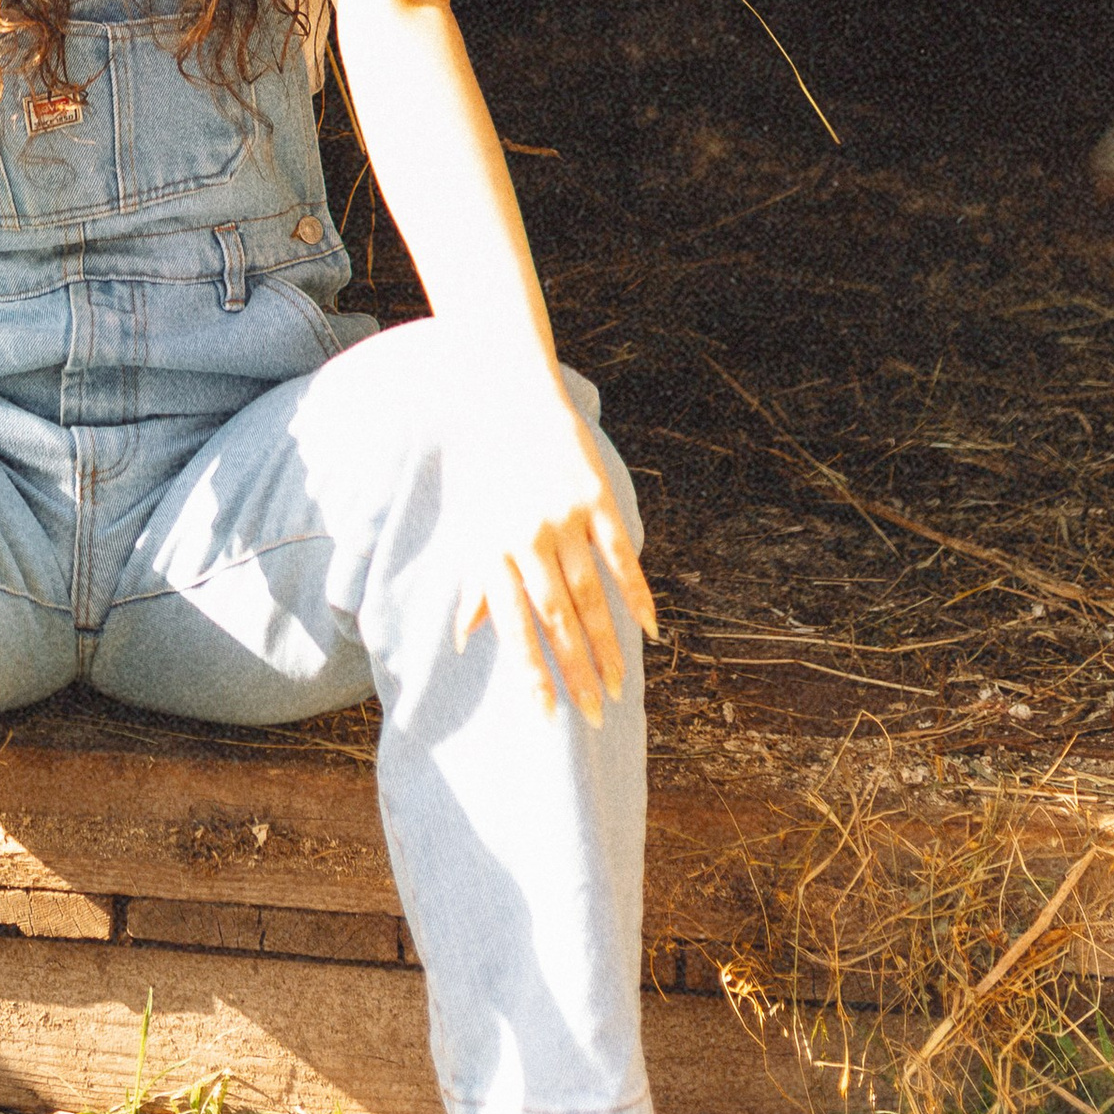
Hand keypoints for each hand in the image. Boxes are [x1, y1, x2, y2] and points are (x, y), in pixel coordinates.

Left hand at [451, 379, 657, 722]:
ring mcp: (564, 516)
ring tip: (621, 686)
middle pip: (558, 619)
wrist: (505, 397)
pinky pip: (620, 555)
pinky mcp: (594, 496)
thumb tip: (464, 638)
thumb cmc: (484, 473)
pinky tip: (650, 629)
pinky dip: (636, 594)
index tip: (548, 717)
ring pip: (592, 596)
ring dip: (608, 645)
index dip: (532, 673)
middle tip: (596, 716)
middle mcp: (526, 537)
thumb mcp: (470, 526)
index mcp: (491, 550)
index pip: (514, 626)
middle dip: (577, 673)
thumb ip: (474, 584)